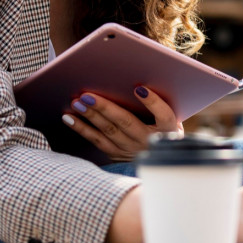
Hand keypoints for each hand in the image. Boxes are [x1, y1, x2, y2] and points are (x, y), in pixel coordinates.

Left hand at [61, 86, 181, 160]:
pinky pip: (97, 141)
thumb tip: (139, 82)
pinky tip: (70, 118)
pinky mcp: (117, 154)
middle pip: (127, 123)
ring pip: (108, 132)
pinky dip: (82, 129)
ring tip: (76, 103)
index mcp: (168, 128)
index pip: (164, 115)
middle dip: (106, 108)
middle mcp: (148, 140)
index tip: (139, 88)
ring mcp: (131, 149)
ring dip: (90, 116)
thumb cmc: (165, 130)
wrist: (161, 161)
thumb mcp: (172, 120)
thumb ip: (160, 105)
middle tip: (88, 95)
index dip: (152, 102)